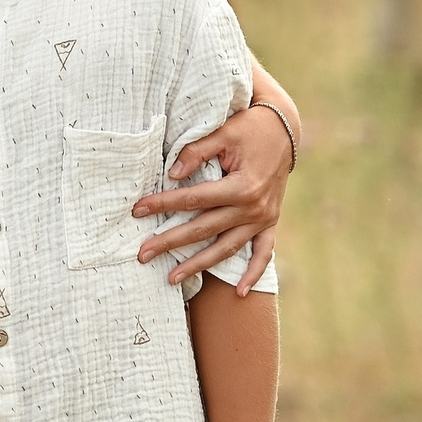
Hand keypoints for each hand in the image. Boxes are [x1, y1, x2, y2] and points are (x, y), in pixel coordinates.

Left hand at [135, 105, 289, 291]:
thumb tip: (172, 174)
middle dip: (171, 242)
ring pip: (227, 248)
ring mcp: (264, 218)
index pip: (194, 199)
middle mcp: (254, 208)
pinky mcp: (270, 222)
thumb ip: (196, 152)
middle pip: (205, 229)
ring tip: (172, 278)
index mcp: (242, 186)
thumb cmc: (249, 128)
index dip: (164, 203)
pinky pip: (263, 253)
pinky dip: (253, 273)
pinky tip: (239, 293)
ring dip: (200, 265)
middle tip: (142, 254)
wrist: (284, 130)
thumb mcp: (223, 133)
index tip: (137, 209)